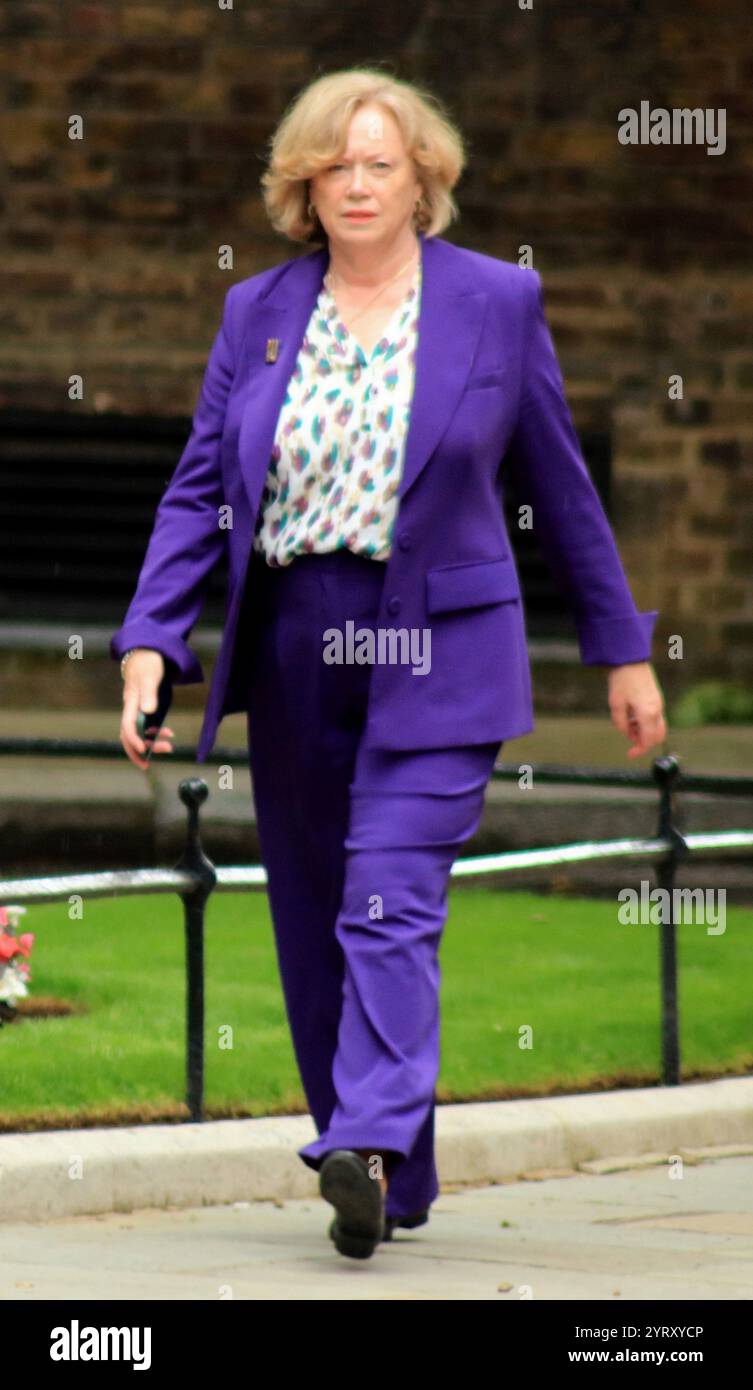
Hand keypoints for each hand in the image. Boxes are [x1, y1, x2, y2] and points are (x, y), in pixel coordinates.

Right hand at [120, 649, 174, 769]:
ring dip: (151, 744)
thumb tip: (148, 711)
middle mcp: (132, 709)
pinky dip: (157, 734)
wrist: (147, 653)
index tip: (143, 750)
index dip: (134, 740)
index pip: (127, 725)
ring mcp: (139, 710)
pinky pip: (148, 727)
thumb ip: (149, 693)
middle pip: (129, 735)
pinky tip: (169, 734)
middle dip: (137, 751)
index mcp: (130, 702)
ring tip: (169, 748)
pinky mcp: (147, 709)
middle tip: (148, 764)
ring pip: (140, 733)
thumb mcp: (150, 676)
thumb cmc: (147, 663)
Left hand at [607, 661, 666, 758]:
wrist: (630, 659)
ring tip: (627, 723)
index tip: (629, 755)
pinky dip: (646, 723)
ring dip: (644, 732)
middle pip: (657, 736)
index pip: (648, 740)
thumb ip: (621, 723)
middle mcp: (657, 710)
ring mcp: (659, 704)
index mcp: (648, 714)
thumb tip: (627, 734)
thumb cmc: (622, 681)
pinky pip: (655, 717)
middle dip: (644, 742)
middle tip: (629, 739)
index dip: (639, 750)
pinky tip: (632, 715)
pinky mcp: (656, 699)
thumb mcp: (616, 705)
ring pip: (657, 727)